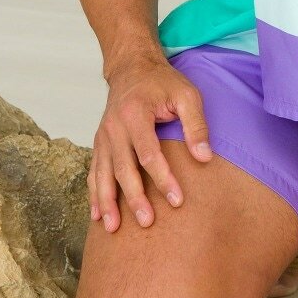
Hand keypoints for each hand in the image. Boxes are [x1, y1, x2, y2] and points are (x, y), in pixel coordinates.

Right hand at [89, 55, 212, 232]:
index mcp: (135, 114)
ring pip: (103, 174)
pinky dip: (94, 194)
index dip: (163, 178)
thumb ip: (196, 124)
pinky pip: (94, 172)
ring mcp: (103, 136)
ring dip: (108, 202)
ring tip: (114, 228)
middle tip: (147, 222)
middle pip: (123, 168)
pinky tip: (97, 216)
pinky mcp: (99, 143)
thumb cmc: (162, 83)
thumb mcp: (186, 94)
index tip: (177, 200)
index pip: (149, 153)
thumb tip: (204, 157)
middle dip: (134, 197)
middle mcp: (114, 127)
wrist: (132, 69)